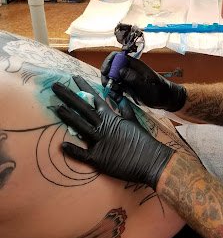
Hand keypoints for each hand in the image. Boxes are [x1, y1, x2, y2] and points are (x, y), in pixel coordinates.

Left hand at [52, 75, 173, 187]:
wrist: (150, 160)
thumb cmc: (142, 141)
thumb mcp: (133, 121)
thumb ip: (124, 108)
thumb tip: (118, 97)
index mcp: (111, 117)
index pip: (94, 98)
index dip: (83, 88)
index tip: (74, 78)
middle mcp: (103, 126)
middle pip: (82, 108)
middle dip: (68, 96)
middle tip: (55, 87)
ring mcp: (99, 141)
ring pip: (80, 126)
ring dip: (68, 117)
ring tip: (56, 107)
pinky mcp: (99, 158)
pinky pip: (82, 154)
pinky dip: (73, 150)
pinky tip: (62, 145)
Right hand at [101, 53, 186, 111]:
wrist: (165, 99)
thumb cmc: (159, 91)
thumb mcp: (146, 86)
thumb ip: (133, 78)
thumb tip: (120, 70)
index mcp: (134, 64)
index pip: (117, 56)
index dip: (109, 62)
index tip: (106, 73)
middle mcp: (129, 69)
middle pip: (111, 67)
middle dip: (107, 76)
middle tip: (108, 86)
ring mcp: (127, 78)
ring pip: (112, 77)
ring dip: (110, 85)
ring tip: (116, 94)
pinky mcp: (127, 86)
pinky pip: (116, 86)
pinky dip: (114, 91)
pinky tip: (118, 97)